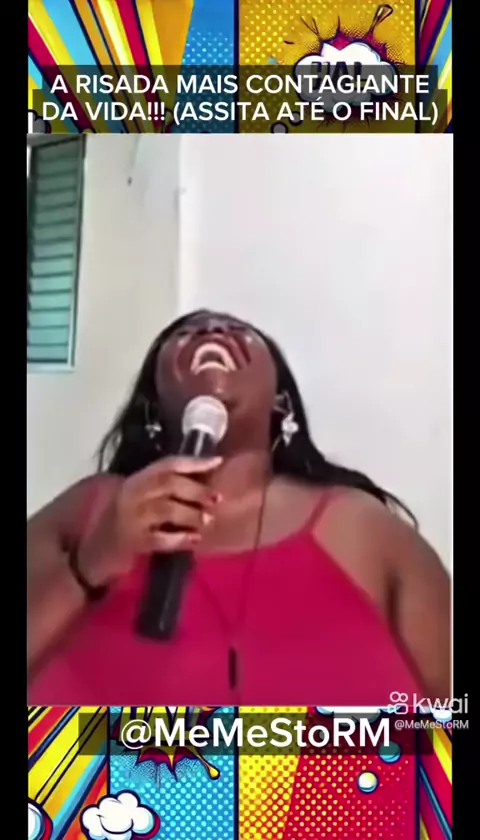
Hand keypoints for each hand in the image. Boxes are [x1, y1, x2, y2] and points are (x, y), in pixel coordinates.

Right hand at [77, 456, 221, 585]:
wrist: (96, 549)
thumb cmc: (126, 519)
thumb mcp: (141, 496)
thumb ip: (165, 487)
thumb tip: (204, 478)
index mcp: (138, 479)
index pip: (167, 464)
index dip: (193, 462)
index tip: (217, 461)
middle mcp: (133, 494)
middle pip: (168, 484)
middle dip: (196, 489)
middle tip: (217, 497)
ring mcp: (132, 518)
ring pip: (166, 509)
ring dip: (191, 514)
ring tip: (208, 520)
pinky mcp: (133, 542)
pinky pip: (160, 538)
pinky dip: (180, 539)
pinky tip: (194, 540)